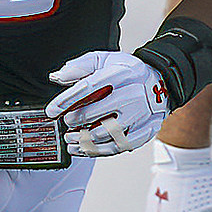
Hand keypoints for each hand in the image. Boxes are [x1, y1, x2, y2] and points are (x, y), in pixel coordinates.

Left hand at [46, 50, 167, 157]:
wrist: (160, 83)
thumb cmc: (127, 73)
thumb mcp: (104, 60)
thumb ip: (80, 67)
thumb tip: (58, 76)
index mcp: (121, 73)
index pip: (89, 87)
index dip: (66, 100)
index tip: (51, 110)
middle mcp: (133, 94)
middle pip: (97, 112)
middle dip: (75, 120)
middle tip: (66, 122)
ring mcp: (141, 114)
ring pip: (107, 133)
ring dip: (84, 139)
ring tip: (71, 138)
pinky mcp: (145, 131)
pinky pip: (118, 147)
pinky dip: (97, 151)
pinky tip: (83, 148)